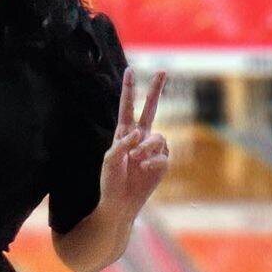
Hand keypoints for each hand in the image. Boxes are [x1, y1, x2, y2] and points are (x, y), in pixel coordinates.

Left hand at [99, 67, 169, 214]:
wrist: (121, 201)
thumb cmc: (111, 180)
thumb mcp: (110, 159)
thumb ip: (122, 143)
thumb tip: (140, 133)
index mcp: (124, 133)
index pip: (127, 107)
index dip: (128, 90)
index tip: (130, 70)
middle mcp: (140, 137)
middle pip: (151, 109)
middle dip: (155, 90)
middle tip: (162, 71)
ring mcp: (152, 149)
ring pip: (157, 136)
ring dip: (146, 147)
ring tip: (135, 159)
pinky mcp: (162, 162)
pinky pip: (162, 155)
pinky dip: (152, 162)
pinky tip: (142, 169)